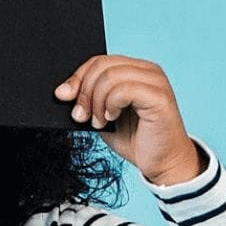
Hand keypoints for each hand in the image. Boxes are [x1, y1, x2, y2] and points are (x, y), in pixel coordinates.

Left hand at [54, 55, 202, 185]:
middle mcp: (148, 71)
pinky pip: (124, 89)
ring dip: (96, 101)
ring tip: (98, 122)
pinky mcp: (159, 97)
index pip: (100, 61)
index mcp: (136, 71)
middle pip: (102, 65)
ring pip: (110, 76)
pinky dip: (111, 104)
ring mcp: (155, 82)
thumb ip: (89, 102)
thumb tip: (63, 92)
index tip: (62, 96)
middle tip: (81, 116)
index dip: (78, 77)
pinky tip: (111, 118)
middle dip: (84, 91)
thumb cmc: (137, 141)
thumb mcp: (103, 117)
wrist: (162, 164)